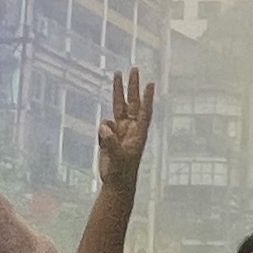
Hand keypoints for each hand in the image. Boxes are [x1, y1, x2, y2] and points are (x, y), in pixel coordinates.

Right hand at [96, 68, 155, 191]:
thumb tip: (104, 127)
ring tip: (116, 74)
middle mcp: (131, 128)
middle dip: (132, 85)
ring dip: (118, 91)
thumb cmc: (123, 172)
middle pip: (132, 102)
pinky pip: (104, 124)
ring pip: (119, 105)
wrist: (116, 183)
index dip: (147, 98)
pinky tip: (102, 143)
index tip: (151, 83)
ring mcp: (120, 130)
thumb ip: (110, 142)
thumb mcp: (118, 158)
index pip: (144, 111)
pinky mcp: (110, 135)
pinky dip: (102, 129)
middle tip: (135, 68)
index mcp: (138, 133)